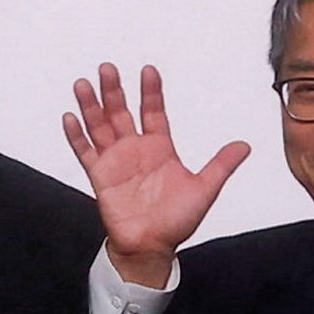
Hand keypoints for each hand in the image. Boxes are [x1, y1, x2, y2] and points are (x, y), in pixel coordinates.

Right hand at [62, 63, 248, 285]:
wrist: (152, 245)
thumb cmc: (176, 221)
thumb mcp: (205, 189)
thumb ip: (221, 165)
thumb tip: (244, 146)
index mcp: (159, 148)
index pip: (153, 112)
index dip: (151, 92)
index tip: (148, 70)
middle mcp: (135, 150)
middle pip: (121, 112)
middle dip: (114, 90)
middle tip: (108, 69)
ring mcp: (115, 161)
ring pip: (99, 126)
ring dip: (91, 105)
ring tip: (83, 84)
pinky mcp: (100, 176)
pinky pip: (85, 152)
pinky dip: (76, 135)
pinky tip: (69, 117)